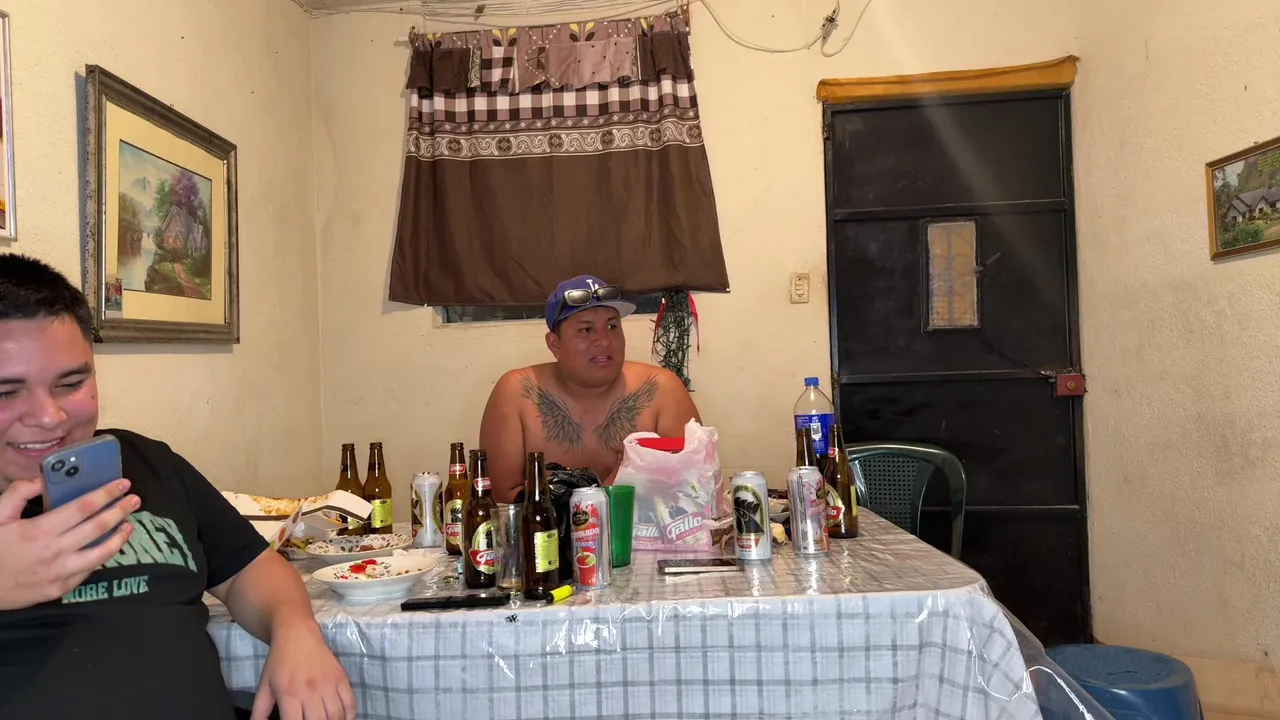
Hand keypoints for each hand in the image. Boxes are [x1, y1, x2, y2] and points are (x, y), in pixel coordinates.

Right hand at [0, 477, 138, 610]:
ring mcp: (60, 573)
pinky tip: (109, 547)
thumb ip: (19, 493)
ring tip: (130, 525)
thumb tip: (43, 479)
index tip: (122, 484)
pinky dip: (102, 557)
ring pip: (101, 553)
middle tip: (135, 500)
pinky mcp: (60, 589)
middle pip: (98, 527)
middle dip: (120, 510)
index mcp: (40, 530)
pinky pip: (88, 571)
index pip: (83, 507)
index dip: (105, 494)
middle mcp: (55, 552)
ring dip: (119, 537)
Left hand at [252, 621, 354, 719]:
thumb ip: (259, 712)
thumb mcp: (264, 687)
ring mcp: (329, 683)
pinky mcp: (341, 677)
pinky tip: (343, 719)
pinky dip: (349, 715)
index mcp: (289, 694)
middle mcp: (311, 690)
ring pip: (336, 715)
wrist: (297, 634)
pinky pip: (350, 702)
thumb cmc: (279, 662)